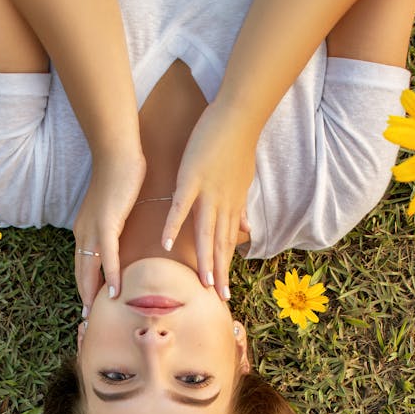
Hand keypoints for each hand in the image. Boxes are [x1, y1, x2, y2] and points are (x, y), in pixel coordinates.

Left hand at [73, 151, 146, 312]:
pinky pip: (107, 256)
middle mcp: (84, 232)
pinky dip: (110, 275)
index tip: (90, 305)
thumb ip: (117, 225)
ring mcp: (93, 228)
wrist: (118, 153)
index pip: (82, 265)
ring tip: (98, 313)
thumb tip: (125, 238)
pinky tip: (115, 292)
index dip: (85, 286)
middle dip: (84, 296)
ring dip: (93, 293)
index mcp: (85, 229)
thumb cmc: (121, 175)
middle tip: (89, 319)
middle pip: (81, 272)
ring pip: (89, 269)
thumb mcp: (116, 207)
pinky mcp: (107, 223)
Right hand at [161, 101, 256, 298]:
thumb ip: (241, 209)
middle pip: (219, 244)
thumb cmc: (238, 144)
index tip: (225, 289)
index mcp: (231, 205)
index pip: (228, 242)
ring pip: (205, 232)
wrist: (239, 116)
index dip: (226, 265)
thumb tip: (248, 230)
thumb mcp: (244, 181)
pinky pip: (181, 206)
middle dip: (219, 272)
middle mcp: (222, 204)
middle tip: (218, 298)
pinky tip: (166, 243)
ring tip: (201, 283)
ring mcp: (207, 192)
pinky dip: (174, 225)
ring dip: (203, 258)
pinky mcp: (192, 178)